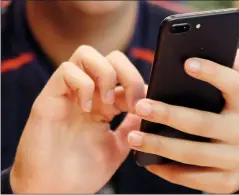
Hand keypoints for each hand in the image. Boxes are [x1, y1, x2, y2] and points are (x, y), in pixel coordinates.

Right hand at [10, 46, 145, 192]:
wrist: (56, 191)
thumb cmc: (84, 172)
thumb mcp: (118, 146)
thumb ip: (132, 126)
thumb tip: (149, 107)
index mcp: (103, 104)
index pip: (124, 76)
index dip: (139, 85)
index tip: (146, 106)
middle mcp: (87, 94)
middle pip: (110, 56)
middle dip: (128, 73)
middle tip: (131, 102)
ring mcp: (68, 94)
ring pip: (87, 54)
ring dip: (106, 75)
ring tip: (108, 103)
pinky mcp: (49, 98)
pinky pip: (66, 70)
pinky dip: (83, 85)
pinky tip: (87, 109)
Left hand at [128, 50, 238, 193]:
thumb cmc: (235, 114)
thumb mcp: (238, 92)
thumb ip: (233, 70)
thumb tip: (228, 49)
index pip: (232, 84)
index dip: (212, 73)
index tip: (186, 63)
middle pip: (202, 123)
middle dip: (168, 115)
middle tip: (140, 107)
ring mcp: (236, 160)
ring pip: (192, 154)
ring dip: (160, 146)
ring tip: (133, 138)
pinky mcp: (226, 182)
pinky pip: (192, 178)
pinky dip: (168, 171)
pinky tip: (149, 161)